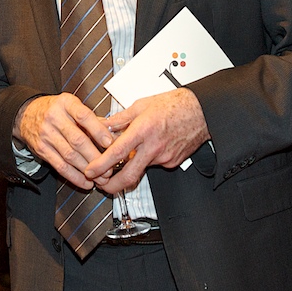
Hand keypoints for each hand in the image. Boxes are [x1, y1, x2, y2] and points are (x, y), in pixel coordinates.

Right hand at [15, 93, 115, 190]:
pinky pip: (59, 166)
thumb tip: (114, 134)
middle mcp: (54, 117)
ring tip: (100, 177)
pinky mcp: (41, 149)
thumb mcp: (72, 105)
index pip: (83, 116)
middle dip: (95, 156)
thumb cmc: (55, 109)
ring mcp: (46, 134)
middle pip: (77, 140)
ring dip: (87, 169)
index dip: (98, 130)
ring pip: (69, 155)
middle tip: (108, 167)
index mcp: (66, 103)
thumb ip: (92, 119)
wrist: (26, 114)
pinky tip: (85, 182)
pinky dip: (74, 176)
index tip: (110, 143)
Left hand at [84, 88, 209, 192]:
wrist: (202, 111)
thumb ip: (120, 118)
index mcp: (143, 130)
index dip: (101, 165)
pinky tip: (150, 146)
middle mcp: (153, 147)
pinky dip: (147, 158)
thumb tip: (103, 124)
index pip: (117, 153)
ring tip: (130, 151)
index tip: (90, 171)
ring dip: (130, 164)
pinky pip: (153, 163)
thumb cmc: (175, 104)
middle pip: (128, 176)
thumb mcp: (142, 105)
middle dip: (111, 186)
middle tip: (101, 185)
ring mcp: (163, 157)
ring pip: (140, 167)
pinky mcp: (171, 162)